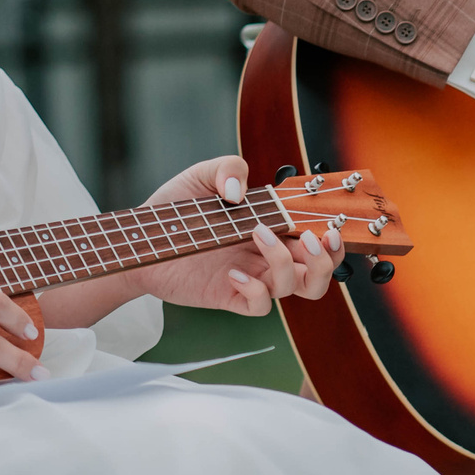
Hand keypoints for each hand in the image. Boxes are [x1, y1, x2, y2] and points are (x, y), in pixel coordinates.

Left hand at [123, 155, 345, 315]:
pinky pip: (259, 306)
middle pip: (320, 273)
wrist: (140, 237)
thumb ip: (227, 168)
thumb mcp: (201, 176)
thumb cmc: (175, 208)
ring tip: (258, 235)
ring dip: (288, 264)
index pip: (317, 239)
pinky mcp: (229, 294)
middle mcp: (268, 255)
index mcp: (273, 227)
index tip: (330, 224)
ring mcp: (252, 276)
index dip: (334, 238)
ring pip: (298, 289)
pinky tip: (233, 272)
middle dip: (327, 259)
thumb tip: (243, 193)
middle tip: (309, 237)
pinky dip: (256, 291)